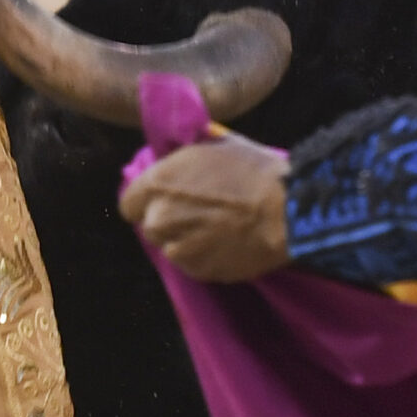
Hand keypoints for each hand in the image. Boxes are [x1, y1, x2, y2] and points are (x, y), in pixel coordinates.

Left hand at [119, 136, 292, 282]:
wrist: (287, 210)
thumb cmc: (255, 171)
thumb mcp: (216, 144)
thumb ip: (186, 153)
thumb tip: (174, 149)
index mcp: (158, 183)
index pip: (129, 203)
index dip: (147, 202)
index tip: (166, 200)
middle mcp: (160, 218)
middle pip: (150, 226)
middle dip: (168, 222)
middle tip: (198, 214)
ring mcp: (178, 248)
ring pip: (171, 248)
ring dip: (186, 241)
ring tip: (217, 230)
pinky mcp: (199, 271)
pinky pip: (193, 265)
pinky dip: (204, 257)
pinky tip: (227, 244)